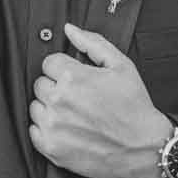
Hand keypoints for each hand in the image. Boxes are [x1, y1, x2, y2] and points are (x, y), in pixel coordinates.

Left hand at [29, 23, 168, 177]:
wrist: (143, 147)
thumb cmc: (134, 106)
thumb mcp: (121, 66)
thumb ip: (92, 43)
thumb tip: (69, 30)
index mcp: (73, 77)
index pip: (49, 62)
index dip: (65, 68)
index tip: (78, 79)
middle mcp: (58, 100)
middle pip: (40, 84)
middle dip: (57, 86)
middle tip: (79, 97)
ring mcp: (53, 126)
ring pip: (35, 107)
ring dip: (50, 108)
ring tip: (75, 114)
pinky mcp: (51, 148)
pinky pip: (34, 131)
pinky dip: (46, 130)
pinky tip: (67, 129)